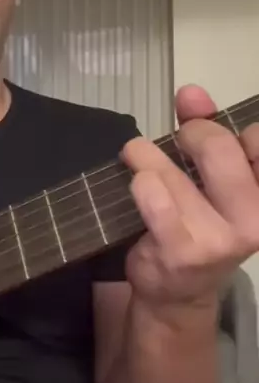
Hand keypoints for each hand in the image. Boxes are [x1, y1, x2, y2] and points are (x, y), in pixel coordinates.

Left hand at [122, 85, 258, 307]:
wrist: (178, 290)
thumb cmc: (199, 222)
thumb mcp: (211, 176)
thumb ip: (207, 129)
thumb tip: (191, 92)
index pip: (257, 139)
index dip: (224, 125)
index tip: (202, 127)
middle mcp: (255, 220)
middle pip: (219, 148)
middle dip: (190, 133)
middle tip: (176, 140)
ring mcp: (220, 240)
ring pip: (176, 174)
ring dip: (147, 157)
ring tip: (137, 157)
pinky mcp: (182, 252)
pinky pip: (156, 203)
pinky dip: (141, 185)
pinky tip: (137, 183)